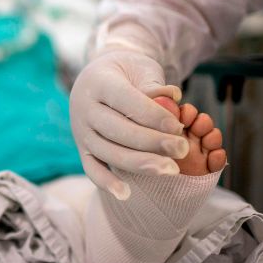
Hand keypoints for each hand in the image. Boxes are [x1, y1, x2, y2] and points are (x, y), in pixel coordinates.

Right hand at [70, 50, 189, 199]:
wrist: (98, 75)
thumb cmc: (127, 71)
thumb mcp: (140, 68)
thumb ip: (153, 85)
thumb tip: (172, 97)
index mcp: (98, 82)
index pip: (126, 101)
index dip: (153, 115)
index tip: (178, 127)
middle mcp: (84, 108)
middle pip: (117, 130)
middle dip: (152, 142)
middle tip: (182, 150)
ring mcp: (80, 131)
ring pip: (107, 152)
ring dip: (139, 164)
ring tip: (170, 170)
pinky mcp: (82, 148)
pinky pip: (91, 168)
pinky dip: (106, 183)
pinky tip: (126, 195)